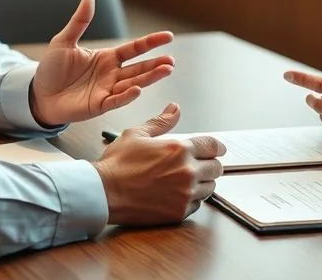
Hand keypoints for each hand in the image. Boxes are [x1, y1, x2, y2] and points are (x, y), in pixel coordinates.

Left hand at [30, 0, 175, 125]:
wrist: (38, 93)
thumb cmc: (52, 69)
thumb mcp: (64, 41)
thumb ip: (80, 21)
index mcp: (107, 58)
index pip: (134, 49)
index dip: (150, 42)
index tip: (168, 36)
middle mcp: (111, 74)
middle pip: (138, 68)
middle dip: (156, 65)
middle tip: (171, 60)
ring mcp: (107, 90)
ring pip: (133, 83)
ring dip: (149, 78)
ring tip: (166, 70)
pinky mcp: (98, 105)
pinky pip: (116, 100)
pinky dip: (127, 95)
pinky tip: (138, 89)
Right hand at [93, 103, 225, 225]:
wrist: (104, 193)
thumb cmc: (117, 164)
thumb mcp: (137, 134)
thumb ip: (161, 122)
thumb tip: (174, 109)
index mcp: (179, 149)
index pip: (213, 146)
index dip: (217, 147)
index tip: (217, 150)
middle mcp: (187, 171)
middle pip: (216, 168)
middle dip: (209, 164)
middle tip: (198, 165)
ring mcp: (185, 194)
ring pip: (209, 187)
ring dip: (202, 182)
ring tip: (185, 180)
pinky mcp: (179, 212)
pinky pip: (197, 204)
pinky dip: (191, 199)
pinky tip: (176, 193)